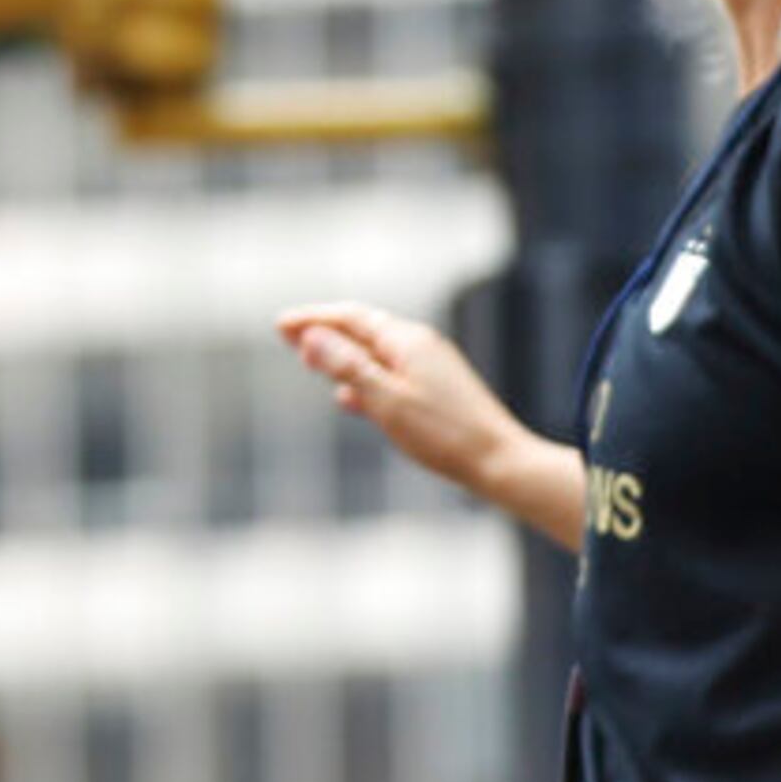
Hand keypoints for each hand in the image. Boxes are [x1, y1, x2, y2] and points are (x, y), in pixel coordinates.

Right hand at [274, 300, 525, 494]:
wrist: (499, 463)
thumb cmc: (444, 434)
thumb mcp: (386, 399)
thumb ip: (347, 366)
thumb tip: (311, 337)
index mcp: (406, 341)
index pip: (350, 317)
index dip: (312, 319)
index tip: (280, 325)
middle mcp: (419, 346)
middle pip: (362, 330)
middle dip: (324, 333)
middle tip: (287, 336)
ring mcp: (430, 368)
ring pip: (374, 354)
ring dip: (340, 357)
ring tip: (310, 363)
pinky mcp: (437, 392)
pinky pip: (389, 375)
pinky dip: (362, 380)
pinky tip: (349, 400)